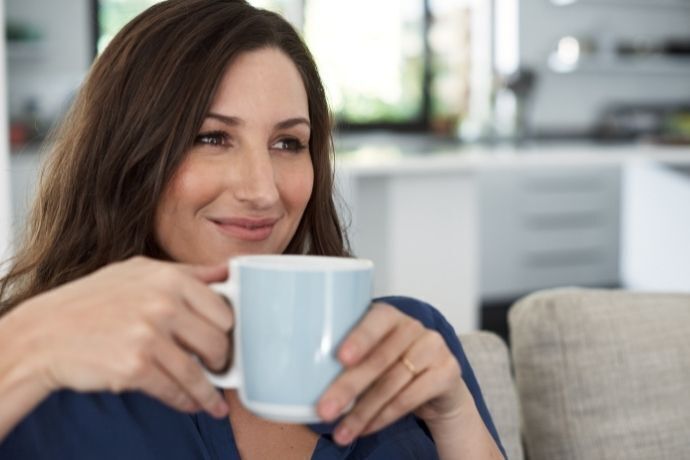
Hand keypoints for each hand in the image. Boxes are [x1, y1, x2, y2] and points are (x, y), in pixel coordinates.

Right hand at [10, 256, 233, 417]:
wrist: (45, 334)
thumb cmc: (91, 301)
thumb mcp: (139, 271)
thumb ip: (187, 272)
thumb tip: (225, 273)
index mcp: (170, 278)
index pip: (223, 309)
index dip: (226, 329)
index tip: (226, 339)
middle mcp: (163, 304)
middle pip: (217, 341)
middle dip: (221, 360)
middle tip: (217, 366)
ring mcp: (149, 336)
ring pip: (199, 372)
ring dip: (209, 391)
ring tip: (212, 398)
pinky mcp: (135, 368)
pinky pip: (175, 391)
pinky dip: (187, 401)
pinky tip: (189, 403)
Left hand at [316, 303, 469, 444]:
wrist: (439, 384)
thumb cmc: (393, 366)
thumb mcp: (373, 355)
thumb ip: (350, 358)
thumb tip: (303, 379)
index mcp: (389, 315)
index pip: (375, 320)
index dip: (359, 338)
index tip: (340, 357)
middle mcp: (413, 326)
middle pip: (379, 359)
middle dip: (348, 387)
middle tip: (325, 410)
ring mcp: (434, 347)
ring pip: (392, 383)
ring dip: (363, 412)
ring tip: (341, 432)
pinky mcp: (448, 372)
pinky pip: (410, 398)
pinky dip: (384, 417)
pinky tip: (365, 429)